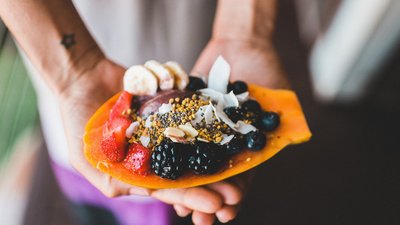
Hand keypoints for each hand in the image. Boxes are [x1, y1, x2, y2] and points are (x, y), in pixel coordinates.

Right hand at [58, 58, 249, 224]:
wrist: (82, 77)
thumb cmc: (76, 119)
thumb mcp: (86, 158)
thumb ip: (111, 179)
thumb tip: (144, 193)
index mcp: (139, 168)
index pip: (169, 187)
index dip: (191, 197)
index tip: (214, 205)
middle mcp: (156, 149)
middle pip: (189, 169)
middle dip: (212, 183)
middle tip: (236, 194)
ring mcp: (165, 126)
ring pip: (196, 142)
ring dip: (217, 155)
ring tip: (240, 164)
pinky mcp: (171, 104)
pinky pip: (191, 112)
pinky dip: (208, 120)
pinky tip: (229, 129)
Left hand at [167, 38, 289, 224]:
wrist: (240, 44)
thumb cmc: (266, 68)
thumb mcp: (280, 96)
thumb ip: (283, 118)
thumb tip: (296, 136)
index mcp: (247, 146)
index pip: (242, 176)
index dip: (234, 195)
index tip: (227, 212)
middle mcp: (223, 143)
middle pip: (215, 177)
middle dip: (208, 199)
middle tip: (201, 220)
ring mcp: (202, 131)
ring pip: (192, 164)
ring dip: (187, 187)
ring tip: (180, 209)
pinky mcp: (184, 117)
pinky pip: (174, 139)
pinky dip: (168, 157)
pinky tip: (161, 176)